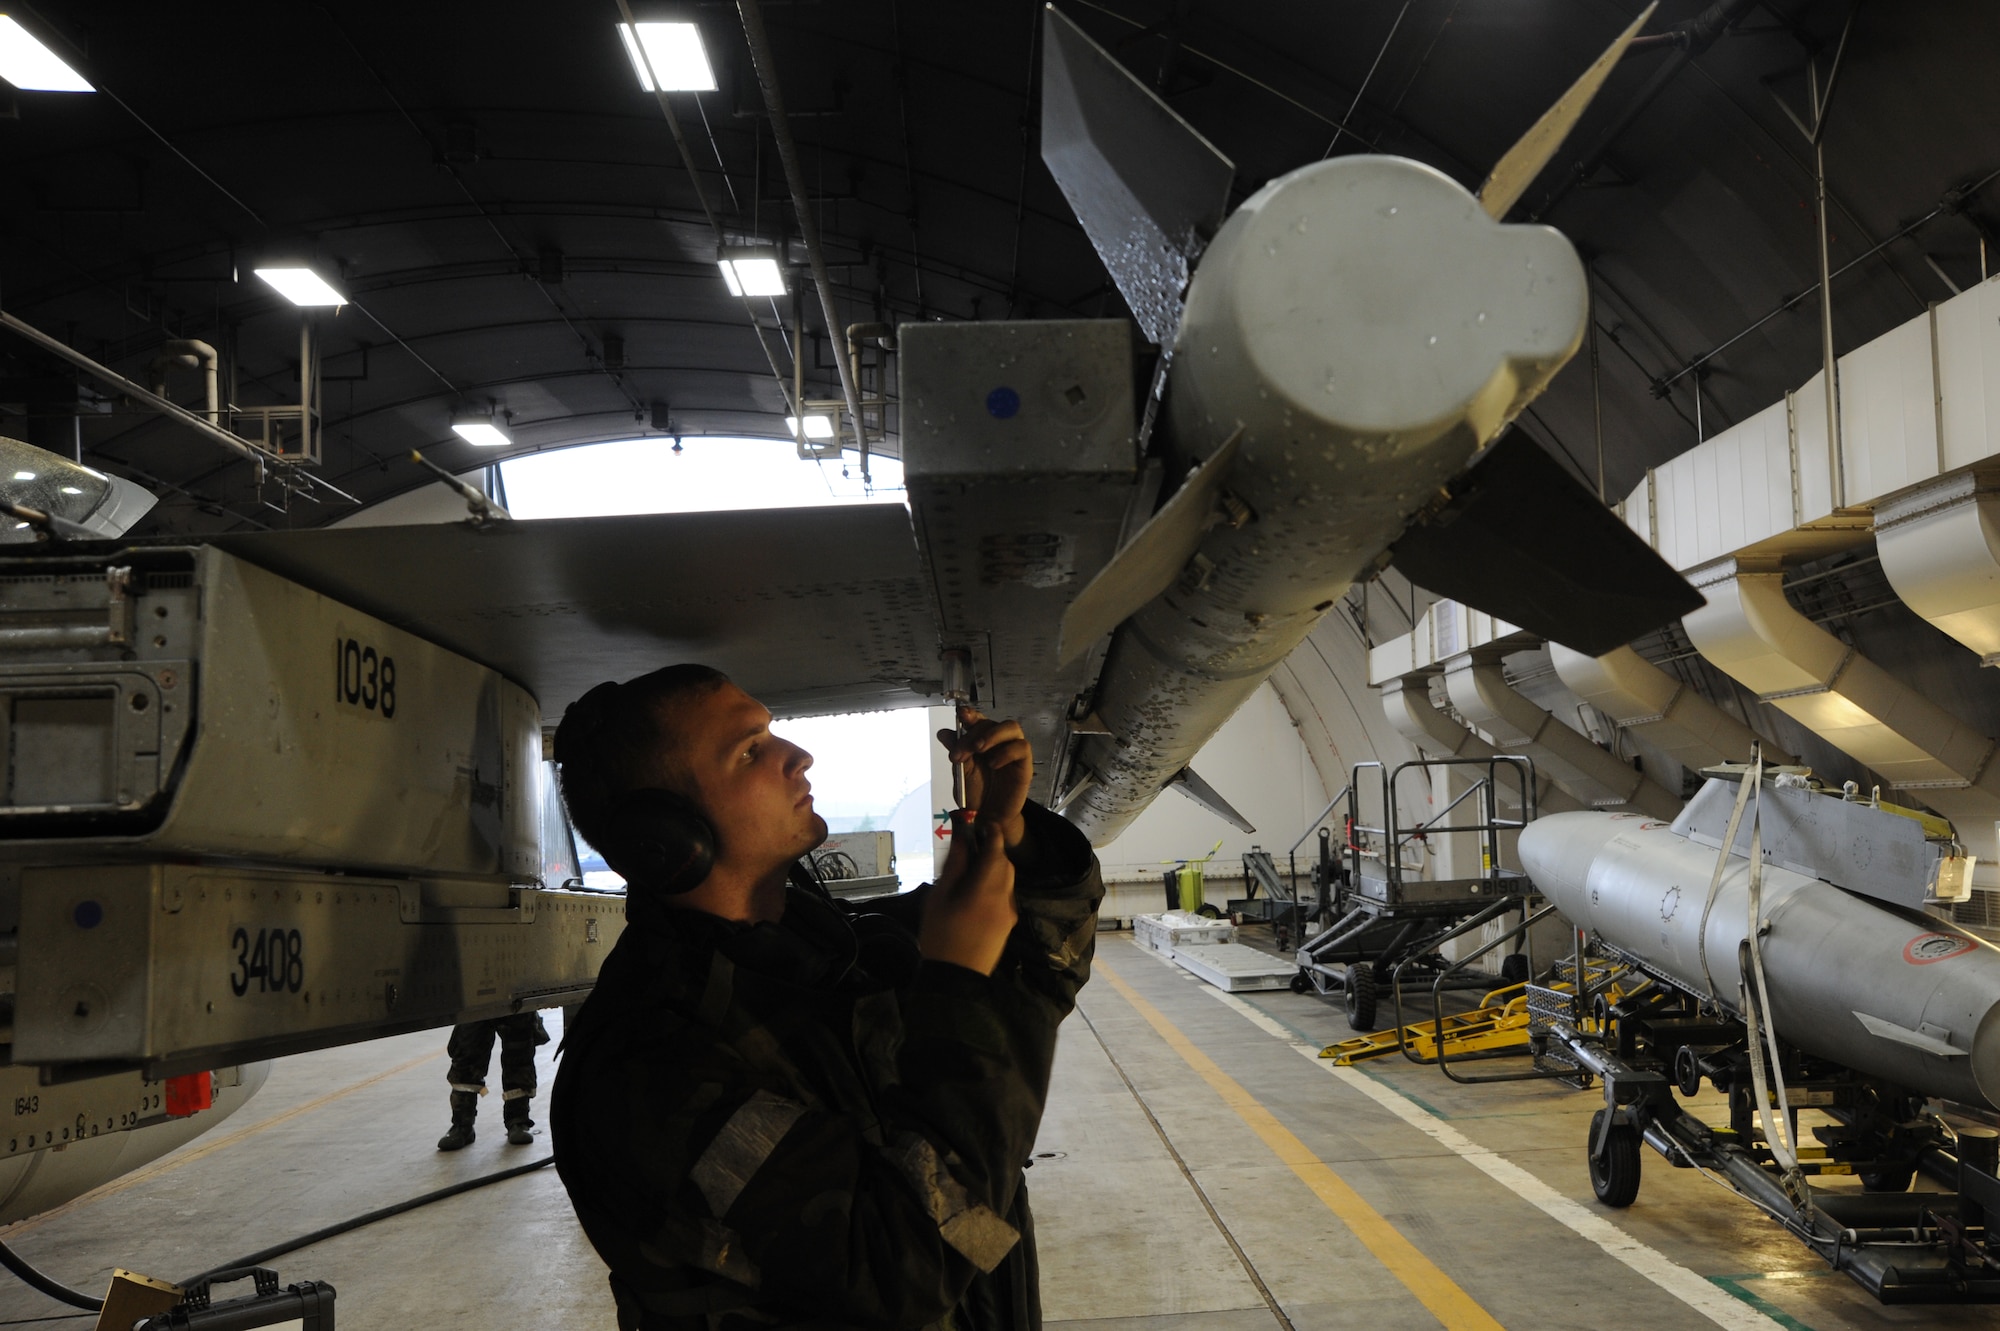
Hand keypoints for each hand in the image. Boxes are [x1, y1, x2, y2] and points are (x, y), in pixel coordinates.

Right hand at [918, 813, 1016, 974]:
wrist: (955, 977)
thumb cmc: (940, 935)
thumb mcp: (940, 897)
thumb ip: (954, 865)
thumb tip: (962, 838)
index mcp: (985, 889)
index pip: (996, 850)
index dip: (991, 832)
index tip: (982, 823)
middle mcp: (1004, 898)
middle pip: (1005, 863)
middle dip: (992, 850)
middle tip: (971, 846)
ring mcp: (1010, 912)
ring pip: (1007, 879)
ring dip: (994, 868)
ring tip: (970, 871)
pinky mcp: (1009, 923)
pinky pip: (1006, 894)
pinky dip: (995, 885)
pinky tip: (975, 893)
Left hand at [935, 708, 1031, 849]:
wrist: (987, 818)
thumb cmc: (975, 794)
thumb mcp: (961, 772)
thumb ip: (955, 751)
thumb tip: (943, 733)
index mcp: (981, 740)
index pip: (979, 720)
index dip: (971, 714)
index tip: (961, 715)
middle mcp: (998, 742)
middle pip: (991, 723)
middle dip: (972, 735)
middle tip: (959, 753)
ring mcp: (1012, 752)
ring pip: (1012, 727)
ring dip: (993, 735)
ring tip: (978, 749)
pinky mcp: (1024, 764)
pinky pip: (1022, 748)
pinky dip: (1007, 751)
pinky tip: (994, 763)